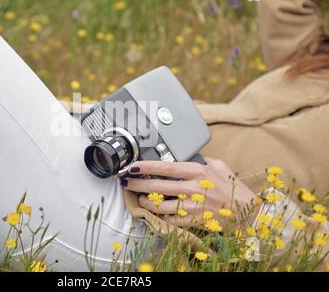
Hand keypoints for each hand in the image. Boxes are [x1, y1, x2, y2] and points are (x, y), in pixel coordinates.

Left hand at [124, 157, 256, 226]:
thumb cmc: (233, 189)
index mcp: (197, 172)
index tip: (133, 166)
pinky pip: (170, 220)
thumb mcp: (220, 167)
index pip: (165, 167)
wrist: (248, 213)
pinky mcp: (193, 221)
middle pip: (157, 186)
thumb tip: (191, 155)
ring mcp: (192, 206)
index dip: (145, 167)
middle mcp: (192, 188)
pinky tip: (157, 212)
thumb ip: (203, 160)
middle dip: (137, 185)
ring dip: (146, 202)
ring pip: (160, 205)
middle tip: (127, 182)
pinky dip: (161, 216)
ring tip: (140, 198)